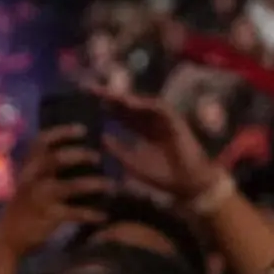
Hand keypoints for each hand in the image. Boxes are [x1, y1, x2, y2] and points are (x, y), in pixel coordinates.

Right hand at [0, 125, 112, 253]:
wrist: (9, 236)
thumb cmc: (26, 205)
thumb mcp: (30, 181)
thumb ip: (47, 167)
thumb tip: (83, 152)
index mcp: (29, 166)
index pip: (41, 142)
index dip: (62, 132)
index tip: (83, 129)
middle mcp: (32, 179)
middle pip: (56, 158)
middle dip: (80, 154)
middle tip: (98, 157)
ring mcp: (39, 198)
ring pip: (70, 186)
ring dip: (94, 184)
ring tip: (111, 186)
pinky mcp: (48, 216)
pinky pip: (75, 212)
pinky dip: (91, 214)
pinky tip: (103, 216)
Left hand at [98, 88, 223, 199]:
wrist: (185, 184)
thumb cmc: (161, 175)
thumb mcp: (131, 163)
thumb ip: (117, 150)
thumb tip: (101, 137)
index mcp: (141, 131)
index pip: (122, 114)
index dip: (107, 107)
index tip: (87, 100)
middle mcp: (151, 122)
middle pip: (129, 105)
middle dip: (111, 96)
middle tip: (91, 88)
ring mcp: (163, 120)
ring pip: (142, 103)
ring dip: (125, 97)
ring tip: (107, 94)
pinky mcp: (175, 121)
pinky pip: (159, 108)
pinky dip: (144, 104)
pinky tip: (129, 102)